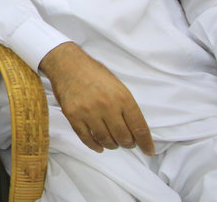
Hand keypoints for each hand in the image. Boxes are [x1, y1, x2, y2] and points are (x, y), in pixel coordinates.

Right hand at [40, 42, 154, 155]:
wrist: (67, 64)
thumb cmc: (94, 74)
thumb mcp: (118, 86)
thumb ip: (126, 106)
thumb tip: (135, 130)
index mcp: (122, 97)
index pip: (139, 127)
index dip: (146, 143)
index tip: (149, 151)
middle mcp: (107, 106)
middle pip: (123, 138)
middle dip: (128, 144)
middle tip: (127, 143)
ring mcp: (88, 112)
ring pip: (105, 140)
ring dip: (112, 145)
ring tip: (113, 142)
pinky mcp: (73, 116)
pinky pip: (86, 138)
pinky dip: (94, 145)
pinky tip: (99, 146)